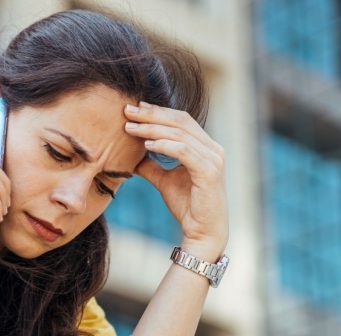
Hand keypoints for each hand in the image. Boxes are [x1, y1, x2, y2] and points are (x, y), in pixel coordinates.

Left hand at [124, 102, 227, 257]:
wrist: (202, 233)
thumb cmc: (187, 206)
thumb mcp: (164, 180)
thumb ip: (151, 164)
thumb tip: (132, 154)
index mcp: (205, 146)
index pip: (180, 120)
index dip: (157, 111)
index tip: (134, 107)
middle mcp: (213, 148)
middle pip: (180, 121)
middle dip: (151, 114)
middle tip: (127, 109)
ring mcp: (213, 159)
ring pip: (180, 133)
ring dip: (153, 128)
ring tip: (131, 127)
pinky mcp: (209, 172)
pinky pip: (184, 151)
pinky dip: (165, 145)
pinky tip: (147, 144)